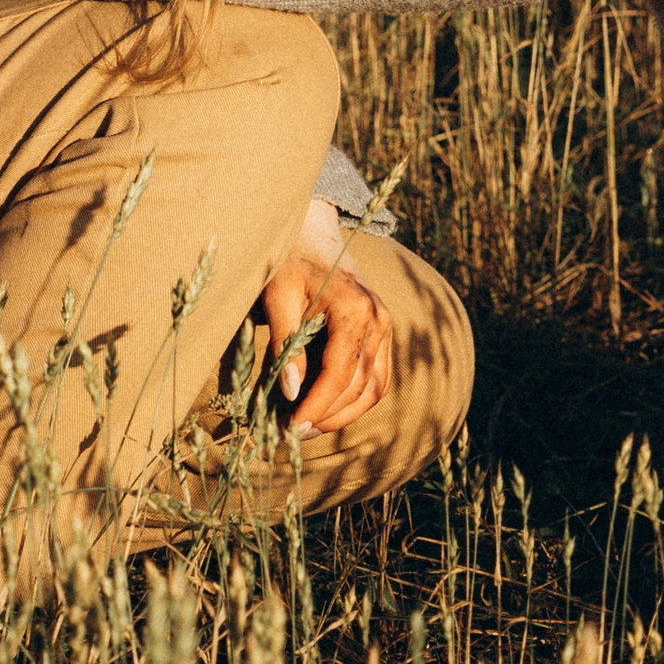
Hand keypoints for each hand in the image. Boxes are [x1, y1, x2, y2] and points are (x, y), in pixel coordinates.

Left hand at [260, 196, 393, 434]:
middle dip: (328, 416)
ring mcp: (386, 325)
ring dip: (345, 414)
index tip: (290, 426)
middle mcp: (379, 319)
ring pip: (375, 388)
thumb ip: (287, 344)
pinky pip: (379, 376)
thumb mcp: (278, 297)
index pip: (340, 374)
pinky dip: (359, 399)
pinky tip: (330, 409)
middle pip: (360, 386)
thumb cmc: (289, 261)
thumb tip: (292, 393)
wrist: (312, 231)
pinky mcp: (383, 331)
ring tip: (310, 426)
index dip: (316, 406)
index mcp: (355, 309)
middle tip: (293, 432)